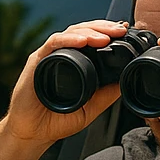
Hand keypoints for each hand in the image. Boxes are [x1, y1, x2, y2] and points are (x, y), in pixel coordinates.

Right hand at [0, 20, 127, 147]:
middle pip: (84, 30)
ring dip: (89, 31)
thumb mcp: (90, 108)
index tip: (125, 31)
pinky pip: (53, 43)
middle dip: (104, 27)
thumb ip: (106, 95)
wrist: (32, 133)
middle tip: (120, 30)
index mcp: (76, 62)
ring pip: (70, 32)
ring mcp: (49, 56)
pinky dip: (69, 39)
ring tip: (105, 37)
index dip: (108, 32)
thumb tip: (126, 80)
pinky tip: (82, 41)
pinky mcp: (37, 60)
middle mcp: (63, 55)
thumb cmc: (56, 120)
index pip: (93, 38)